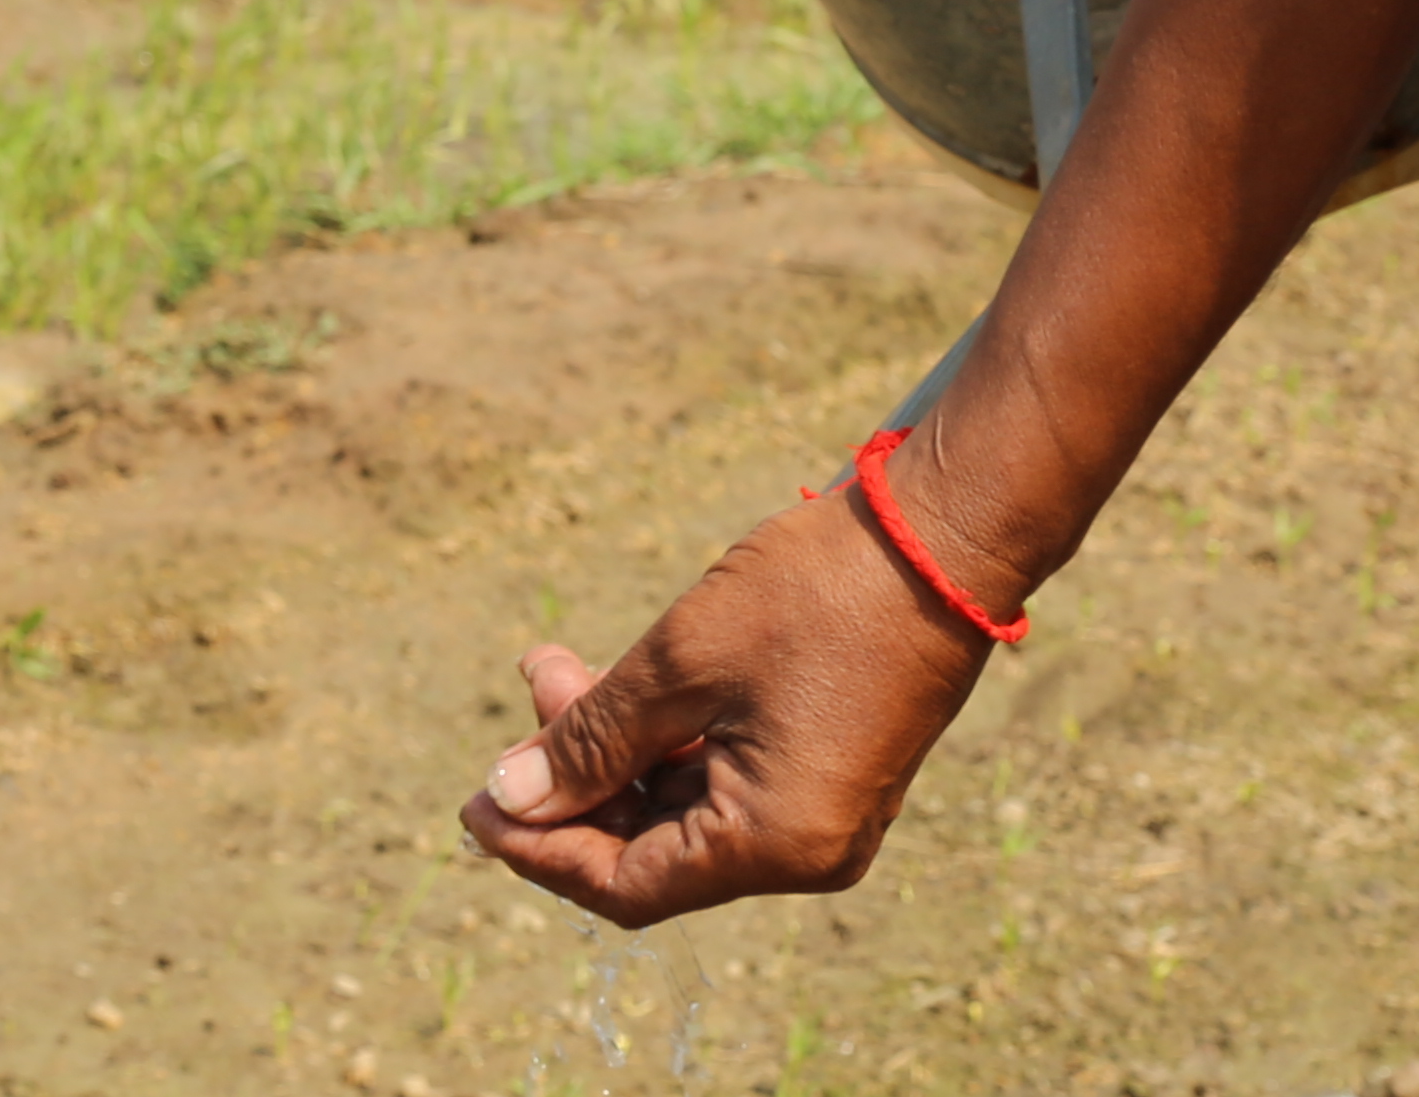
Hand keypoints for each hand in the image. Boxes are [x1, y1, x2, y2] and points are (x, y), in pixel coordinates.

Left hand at [458, 480, 999, 926]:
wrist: (943, 534)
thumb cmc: (815, 594)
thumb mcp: (680, 662)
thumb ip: (590, 741)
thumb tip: (509, 799)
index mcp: (775, 844)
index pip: (627, 884)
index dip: (542, 848)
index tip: (475, 803)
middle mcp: (806, 851)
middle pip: (654, 847)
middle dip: (577, 776)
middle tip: (529, 690)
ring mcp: (826, 814)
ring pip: (686, 806)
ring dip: (619, 744)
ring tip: (560, 665)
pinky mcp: (833, 770)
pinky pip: (729, 779)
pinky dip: (671, 736)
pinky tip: (626, 678)